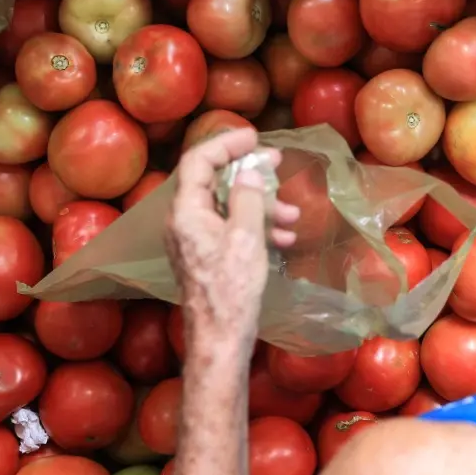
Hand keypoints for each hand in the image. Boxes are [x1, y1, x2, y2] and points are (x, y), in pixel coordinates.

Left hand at [165, 128, 299, 353]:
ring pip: (228, 206)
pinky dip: (256, 226)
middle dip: (251, 175)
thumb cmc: (231, 288)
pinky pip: (230, 228)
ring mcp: (194, 239)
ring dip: (261, 204)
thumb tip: (250, 173)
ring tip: (291, 214)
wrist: (220, 336)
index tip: (254, 138)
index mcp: (186, 212)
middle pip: (215, 182)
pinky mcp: (207, 256)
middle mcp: (184, 221)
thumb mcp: (245, 238)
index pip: (198, 161)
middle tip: (278, 165)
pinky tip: (283, 236)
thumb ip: (247, 198)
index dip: (225, 144)